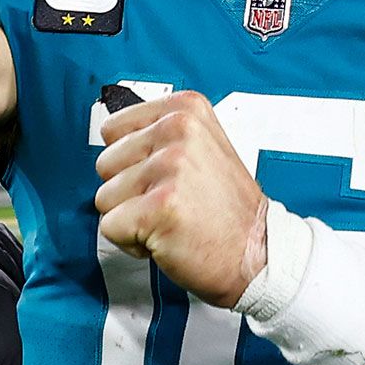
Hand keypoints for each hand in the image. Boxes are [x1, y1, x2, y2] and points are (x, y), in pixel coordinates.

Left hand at [93, 91, 267, 308]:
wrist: (260, 254)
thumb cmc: (229, 211)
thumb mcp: (203, 148)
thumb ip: (159, 136)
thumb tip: (112, 138)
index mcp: (186, 110)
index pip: (112, 130)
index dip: (130, 162)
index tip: (162, 177)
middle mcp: (178, 131)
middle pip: (104, 164)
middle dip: (129, 192)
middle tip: (170, 201)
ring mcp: (170, 167)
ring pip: (104, 197)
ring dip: (131, 218)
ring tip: (170, 218)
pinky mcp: (160, 206)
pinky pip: (110, 227)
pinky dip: (132, 242)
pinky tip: (167, 237)